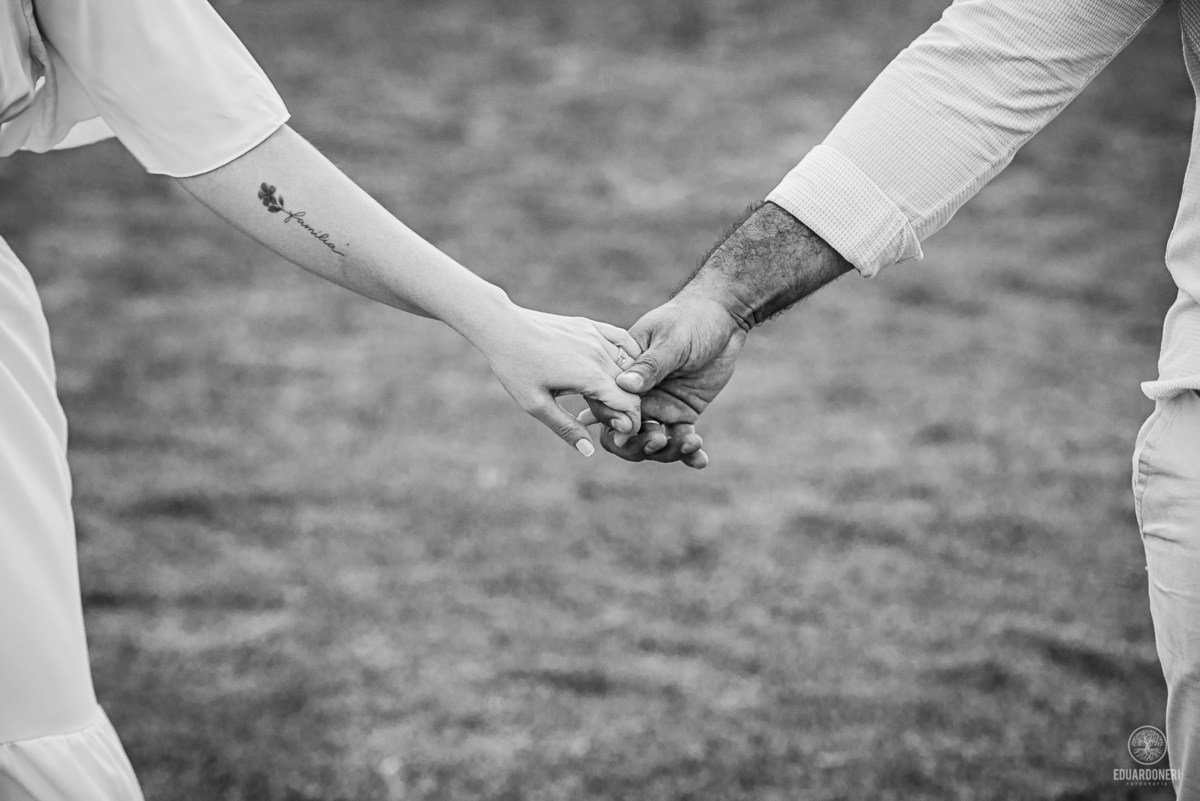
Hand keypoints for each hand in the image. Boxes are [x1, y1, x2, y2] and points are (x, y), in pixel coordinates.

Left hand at [482, 308, 642, 455]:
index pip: (630, 403)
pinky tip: (620, 370)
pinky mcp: (591, 325)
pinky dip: (629, 357)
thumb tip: (589, 451)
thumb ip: (566, 428)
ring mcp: (597, 336)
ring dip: (627, 385)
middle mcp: (599, 353)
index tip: (616, 434)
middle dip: (627, 408)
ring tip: (605, 400)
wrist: (502, 326)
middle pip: (632, 387)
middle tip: (606, 421)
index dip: (630, 423)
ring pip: (630, 365)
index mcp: (589, 375)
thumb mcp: (536, 404)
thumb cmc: (515, 367)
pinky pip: (623, 341)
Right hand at [580, 293, 745, 467]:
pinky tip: (701, 461)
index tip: (630, 428)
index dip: (612, 420)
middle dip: (638, 444)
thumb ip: (650, 365)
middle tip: (658, 440)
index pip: (606, 402)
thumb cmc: (691, 319)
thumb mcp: (672, 340)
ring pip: (653, 441)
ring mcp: (659, 406)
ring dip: (668, 450)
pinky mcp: (682, 413)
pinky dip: (690, 453)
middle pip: (625, 432)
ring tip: (691, 442)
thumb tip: (625, 385)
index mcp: (623, 373)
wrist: (723, 319)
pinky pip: (681, 439)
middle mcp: (637, 394)